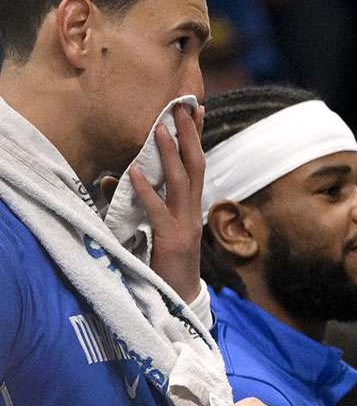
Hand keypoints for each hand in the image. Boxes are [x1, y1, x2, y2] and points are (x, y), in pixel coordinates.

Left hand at [134, 104, 204, 301]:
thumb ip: (133, 201)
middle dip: (190, 135)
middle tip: (183, 107)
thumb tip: (110, 176)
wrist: (178, 299)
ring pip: (181, 182)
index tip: (195, 109)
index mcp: (189, 207)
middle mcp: (191, 211)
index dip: (196, 136)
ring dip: (169, 154)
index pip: (196, 164)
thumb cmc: (163, 263)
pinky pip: (156, 210)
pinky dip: (145, 191)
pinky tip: (134, 172)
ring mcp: (184, 225)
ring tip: (158, 128)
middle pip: (195, 165)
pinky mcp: (171, 240)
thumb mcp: (149, 229)